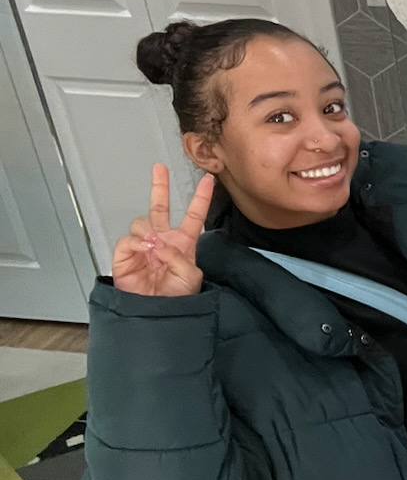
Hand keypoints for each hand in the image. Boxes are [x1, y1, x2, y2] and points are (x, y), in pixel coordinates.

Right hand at [109, 164, 213, 296]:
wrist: (156, 311)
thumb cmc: (177, 296)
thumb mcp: (190, 276)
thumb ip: (179, 256)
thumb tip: (157, 243)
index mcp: (183, 243)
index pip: (193, 215)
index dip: (201, 198)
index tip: (208, 180)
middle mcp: (163, 240)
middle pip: (160, 207)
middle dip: (160, 186)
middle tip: (160, 168)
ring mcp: (143, 246)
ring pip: (142, 222)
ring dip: (148, 231)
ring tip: (154, 248)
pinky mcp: (125, 255)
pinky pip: (127, 240)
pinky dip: (136, 243)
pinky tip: (144, 251)